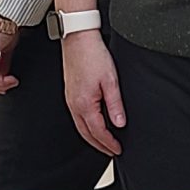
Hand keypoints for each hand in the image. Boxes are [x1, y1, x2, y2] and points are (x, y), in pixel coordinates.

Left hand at [0, 16, 21, 92]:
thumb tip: (4, 73)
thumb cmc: (6, 27)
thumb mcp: (5, 49)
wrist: (8, 18)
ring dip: (0, 85)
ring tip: (11, 83)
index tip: (5, 86)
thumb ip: (3, 62)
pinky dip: (1, 81)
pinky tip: (10, 79)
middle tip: (8, 87)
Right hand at [60, 29, 124, 156]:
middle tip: (112, 152)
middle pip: (86, 134)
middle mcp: (74, 104)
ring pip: (80, 126)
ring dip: (92, 137)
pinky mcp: (70, 93)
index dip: (109, 143)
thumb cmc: (93, 55)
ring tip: (104, 142)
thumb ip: (115, 104)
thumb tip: (120, 123)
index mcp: (85, 104)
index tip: (118, 150)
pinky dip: (86, 126)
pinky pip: (77, 117)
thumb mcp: (111, 80)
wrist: (78, 38)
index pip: (98, 132)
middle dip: (99, 145)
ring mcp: (70, 99)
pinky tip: (93, 124)